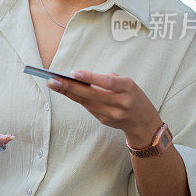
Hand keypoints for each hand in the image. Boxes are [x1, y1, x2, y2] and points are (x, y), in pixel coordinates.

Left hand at [47, 71, 161, 147]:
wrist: (143, 122)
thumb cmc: (132, 95)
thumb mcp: (127, 83)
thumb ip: (107, 80)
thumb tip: (81, 79)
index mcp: (128, 87)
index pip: (108, 82)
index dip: (91, 77)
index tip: (74, 73)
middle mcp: (121, 102)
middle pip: (92, 94)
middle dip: (70, 87)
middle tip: (53, 80)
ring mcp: (113, 114)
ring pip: (86, 102)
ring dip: (68, 93)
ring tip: (54, 84)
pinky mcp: (105, 121)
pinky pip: (88, 108)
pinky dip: (77, 99)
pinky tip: (65, 91)